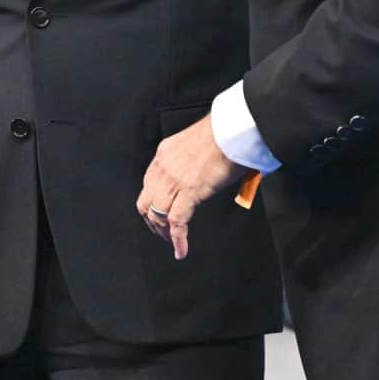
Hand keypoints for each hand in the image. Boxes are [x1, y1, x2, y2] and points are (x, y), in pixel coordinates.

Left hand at [134, 117, 245, 260]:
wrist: (232, 129)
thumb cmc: (224, 133)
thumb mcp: (197, 144)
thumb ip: (192, 162)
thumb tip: (202, 176)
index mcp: (164, 154)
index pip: (148, 184)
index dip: (151, 203)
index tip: (159, 213)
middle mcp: (163, 167)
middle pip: (146, 202)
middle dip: (153, 221)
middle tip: (162, 233)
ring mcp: (173, 180)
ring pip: (157, 214)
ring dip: (163, 232)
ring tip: (173, 243)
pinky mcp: (188, 191)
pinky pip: (176, 222)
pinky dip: (177, 240)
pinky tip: (181, 250)